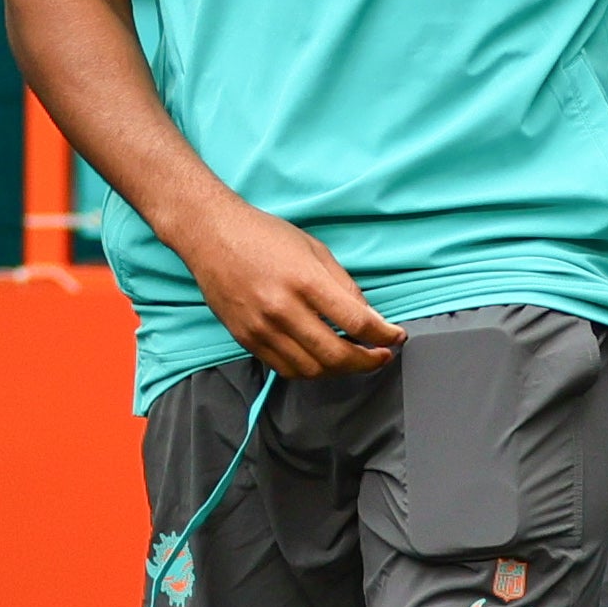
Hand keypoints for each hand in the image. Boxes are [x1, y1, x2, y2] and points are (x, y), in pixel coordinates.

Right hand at [178, 200, 398, 380]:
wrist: (210, 235)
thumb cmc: (264, 235)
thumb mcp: (314, 249)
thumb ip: (343, 285)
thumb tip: (369, 317)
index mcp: (305, 281)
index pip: (356, 322)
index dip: (384, 336)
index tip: (396, 338)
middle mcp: (283, 310)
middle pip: (336, 355)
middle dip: (368, 362)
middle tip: (381, 356)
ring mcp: (262, 328)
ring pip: (312, 369)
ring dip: (340, 370)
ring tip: (354, 359)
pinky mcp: (246, 339)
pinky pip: (285, 369)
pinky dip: (311, 371)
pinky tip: (323, 360)